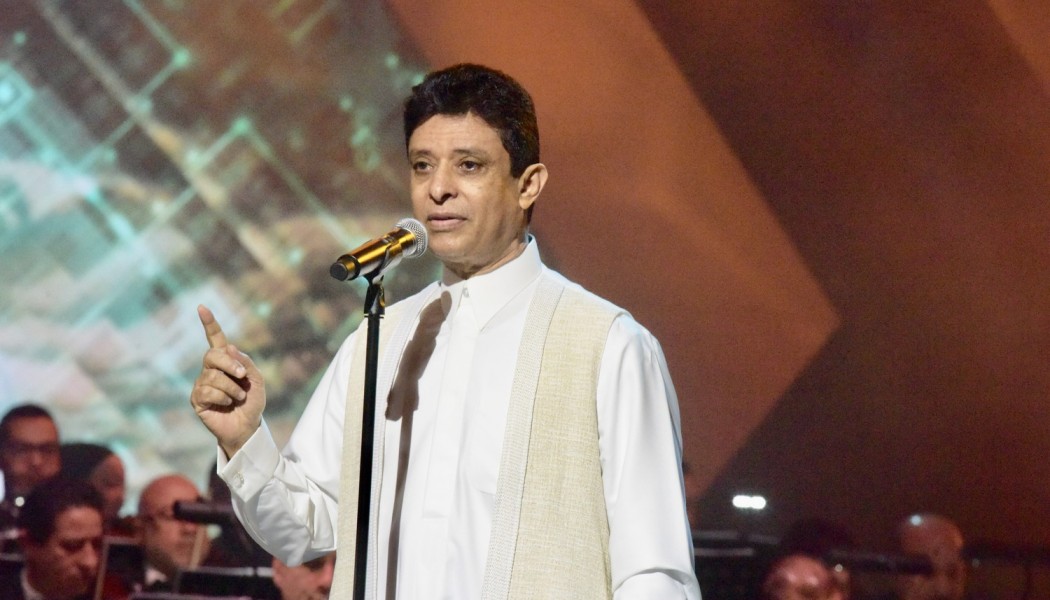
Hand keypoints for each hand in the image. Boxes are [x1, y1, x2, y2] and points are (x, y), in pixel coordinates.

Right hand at [189, 304, 265, 456]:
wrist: (248, 426)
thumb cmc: (252, 402)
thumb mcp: (256, 379)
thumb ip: (246, 362)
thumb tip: (229, 347)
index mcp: (226, 361)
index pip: (215, 339)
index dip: (209, 323)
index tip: (202, 307)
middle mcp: (211, 369)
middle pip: (212, 355)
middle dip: (229, 365)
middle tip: (243, 377)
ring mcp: (202, 384)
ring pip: (212, 376)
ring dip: (232, 388)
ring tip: (238, 398)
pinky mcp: (197, 399)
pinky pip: (207, 391)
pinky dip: (223, 398)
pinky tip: (226, 404)